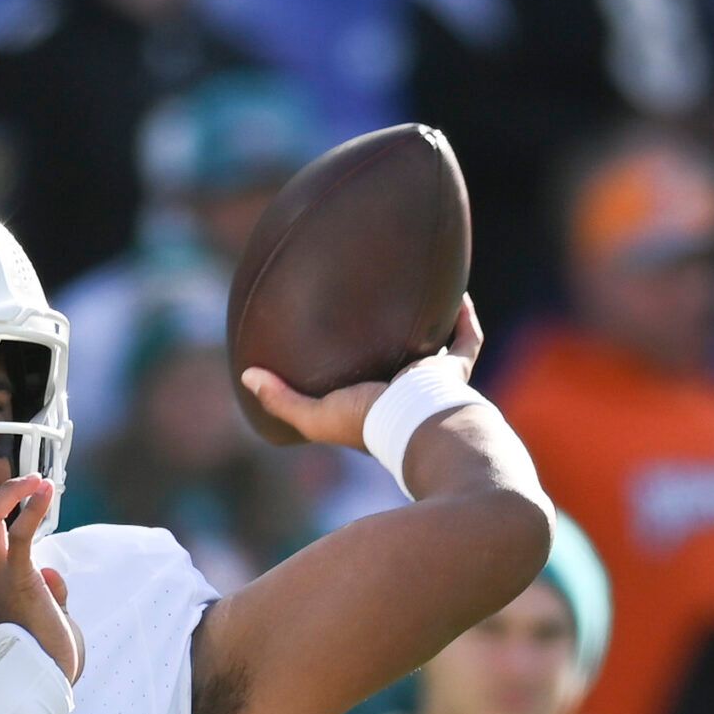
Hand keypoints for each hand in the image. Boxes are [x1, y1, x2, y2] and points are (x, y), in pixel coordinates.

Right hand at [0, 476, 83, 682]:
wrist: (43, 681)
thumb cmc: (45, 656)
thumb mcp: (44, 617)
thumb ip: (47, 593)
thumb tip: (52, 575)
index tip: (13, 498)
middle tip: (23, 485)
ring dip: (10, 492)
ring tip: (36, 480)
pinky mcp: (21, 579)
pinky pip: (18, 534)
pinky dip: (32, 508)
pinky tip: (46, 492)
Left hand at [240, 294, 484, 451]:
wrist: (417, 422)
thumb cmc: (366, 422)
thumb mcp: (315, 415)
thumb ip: (281, 399)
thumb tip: (247, 375)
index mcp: (372, 408)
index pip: (357, 392)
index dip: (346, 378)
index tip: (330, 351)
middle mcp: (403, 395)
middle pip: (396, 368)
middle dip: (389, 348)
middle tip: (374, 317)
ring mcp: (433, 382)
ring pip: (434, 352)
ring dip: (428, 329)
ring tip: (414, 298)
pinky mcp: (456, 369)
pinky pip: (466, 339)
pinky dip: (464, 317)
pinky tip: (456, 291)